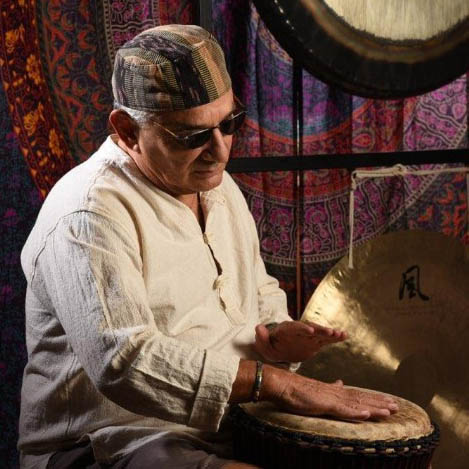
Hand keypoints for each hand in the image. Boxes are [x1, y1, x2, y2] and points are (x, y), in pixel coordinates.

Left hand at [255, 320, 345, 362]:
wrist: (279, 348)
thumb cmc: (271, 345)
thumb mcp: (263, 344)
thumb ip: (261, 336)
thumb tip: (258, 327)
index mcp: (288, 329)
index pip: (295, 327)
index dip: (302, 328)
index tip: (310, 330)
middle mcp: (300, 330)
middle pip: (311, 328)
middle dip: (320, 330)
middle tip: (330, 332)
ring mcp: (309, 336)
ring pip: (321, 333)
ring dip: (330, 334)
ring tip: (341, 334)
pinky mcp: (315, 342)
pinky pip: (326, 339)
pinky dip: (335, 338)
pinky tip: (344, 336)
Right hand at [264, 367, 398, 420]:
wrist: (283, 385)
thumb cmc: (297, 389)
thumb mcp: (318, 390)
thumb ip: (331, 387)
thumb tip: (341, 382)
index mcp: (335, 391)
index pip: (359, 395)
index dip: (375, 399)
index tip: (389, 401)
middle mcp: (336, 394)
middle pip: (362, 398)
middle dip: (380, 403)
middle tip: (397, 407)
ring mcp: (331, 399)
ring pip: (357, 404)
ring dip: (374, 408)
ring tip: (389, 411)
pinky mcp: (323, 404)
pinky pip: (342, 410)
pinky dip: (355, 412)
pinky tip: (367, 414)